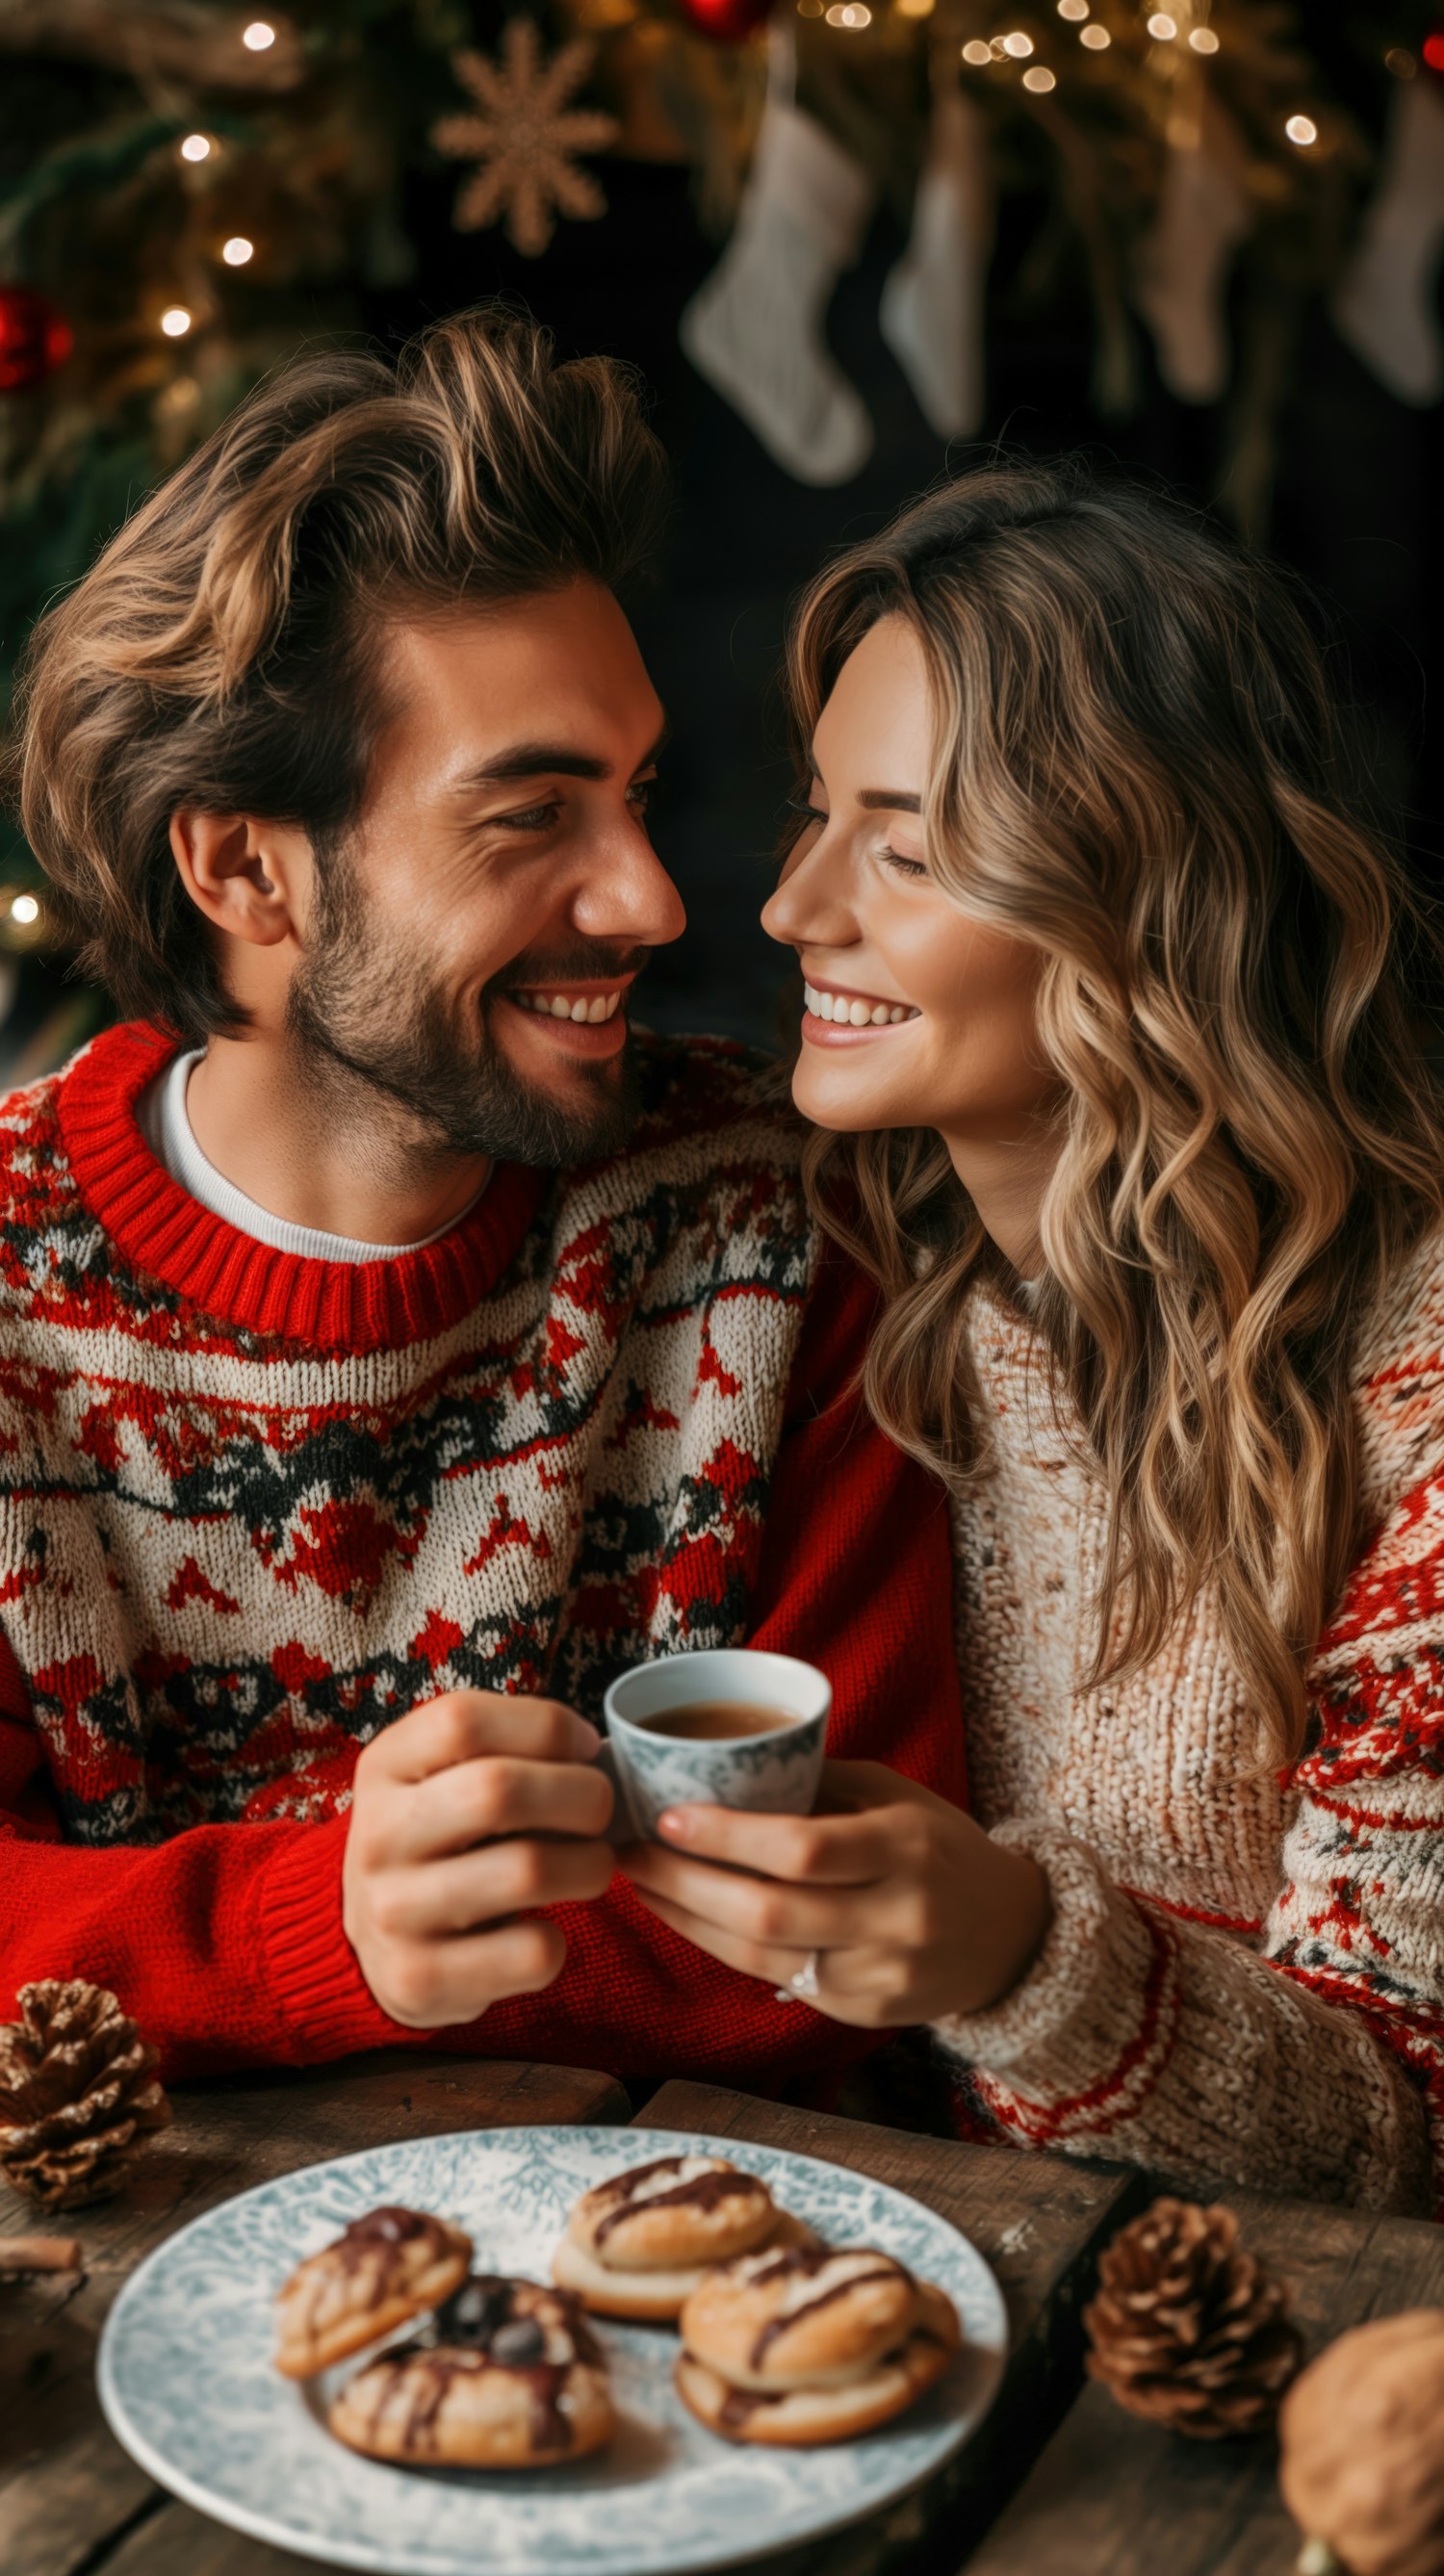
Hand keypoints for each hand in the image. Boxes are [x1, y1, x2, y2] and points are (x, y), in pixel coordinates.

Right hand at [342, 1691, 614, 2027]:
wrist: (372, 1945)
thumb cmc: (437, 1840)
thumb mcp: (439, 1777)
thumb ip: (503, 1749)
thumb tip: (593, 1754)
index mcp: (384, 1768)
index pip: (463, 1721)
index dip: (546, 1725)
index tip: (585, 1747)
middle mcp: (379, 1836)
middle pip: (499, 1790)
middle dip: (583, 1794)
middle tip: (600, 1810)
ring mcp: (393, 1912)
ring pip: (528, 1871)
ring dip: (590, 1865)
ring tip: (590, 1865)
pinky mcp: (420, 1979)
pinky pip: (531, 1951)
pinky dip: (559, 1941)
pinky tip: (539, 1930)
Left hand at [618, 1760, 1049, 2027]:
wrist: (1012, 1936)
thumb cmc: (937, 1847)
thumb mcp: (893, 1796)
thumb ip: (815, 1785)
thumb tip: (717, 1765)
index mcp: (905, 1849)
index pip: (803, 1849)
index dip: (726, 1836)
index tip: (666, 1813)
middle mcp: (895, 1918)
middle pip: (768, 1912)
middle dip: (684, 1882)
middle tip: (628, 1850)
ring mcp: (878, 1976)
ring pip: (760, 1956)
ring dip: (686, 1918)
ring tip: (640, 1881)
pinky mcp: (861, 2014)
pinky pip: (774, 1980)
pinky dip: (720, 1946)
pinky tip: (684, 1915)